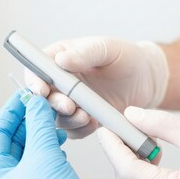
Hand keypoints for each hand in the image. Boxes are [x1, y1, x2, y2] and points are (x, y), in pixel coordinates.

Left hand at [0, 93, 95, 178]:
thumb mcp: (44, 158)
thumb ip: (39, 126)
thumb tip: (35, 102)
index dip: (11, 111)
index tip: (23, 95)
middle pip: (14, 139)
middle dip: (30, 121)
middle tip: (43, 104)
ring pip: (30, 148)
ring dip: (42, 133)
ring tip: (54, 123)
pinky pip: (41, 159)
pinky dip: (50, 146)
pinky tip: (60, 142)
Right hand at [25, 37, 168, 138]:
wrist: (145, 79)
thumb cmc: (126, 57)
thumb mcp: (108, 49)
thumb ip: (85, 53)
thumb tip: (60, 60)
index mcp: (60, 58)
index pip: (37, 69)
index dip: (34, 81)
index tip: (42, 90)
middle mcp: (62, 82)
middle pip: (44, 97)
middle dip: (53, 104)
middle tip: (69, 106)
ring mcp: (71, 101)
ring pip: (57, 116)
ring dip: (68, 119)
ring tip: (86, 116)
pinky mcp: (82, 118)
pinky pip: (73, 129)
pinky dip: (80, 129)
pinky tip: (93, 122)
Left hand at [97, 107, 179, 178]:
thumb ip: (160, 124)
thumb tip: (131, 115)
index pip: (128, 170)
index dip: (112, 147)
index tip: (105, 129)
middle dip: (117, 155)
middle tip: (117, 131)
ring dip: (128, 164)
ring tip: (134, 140)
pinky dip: (140, 174)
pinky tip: (147, 156)